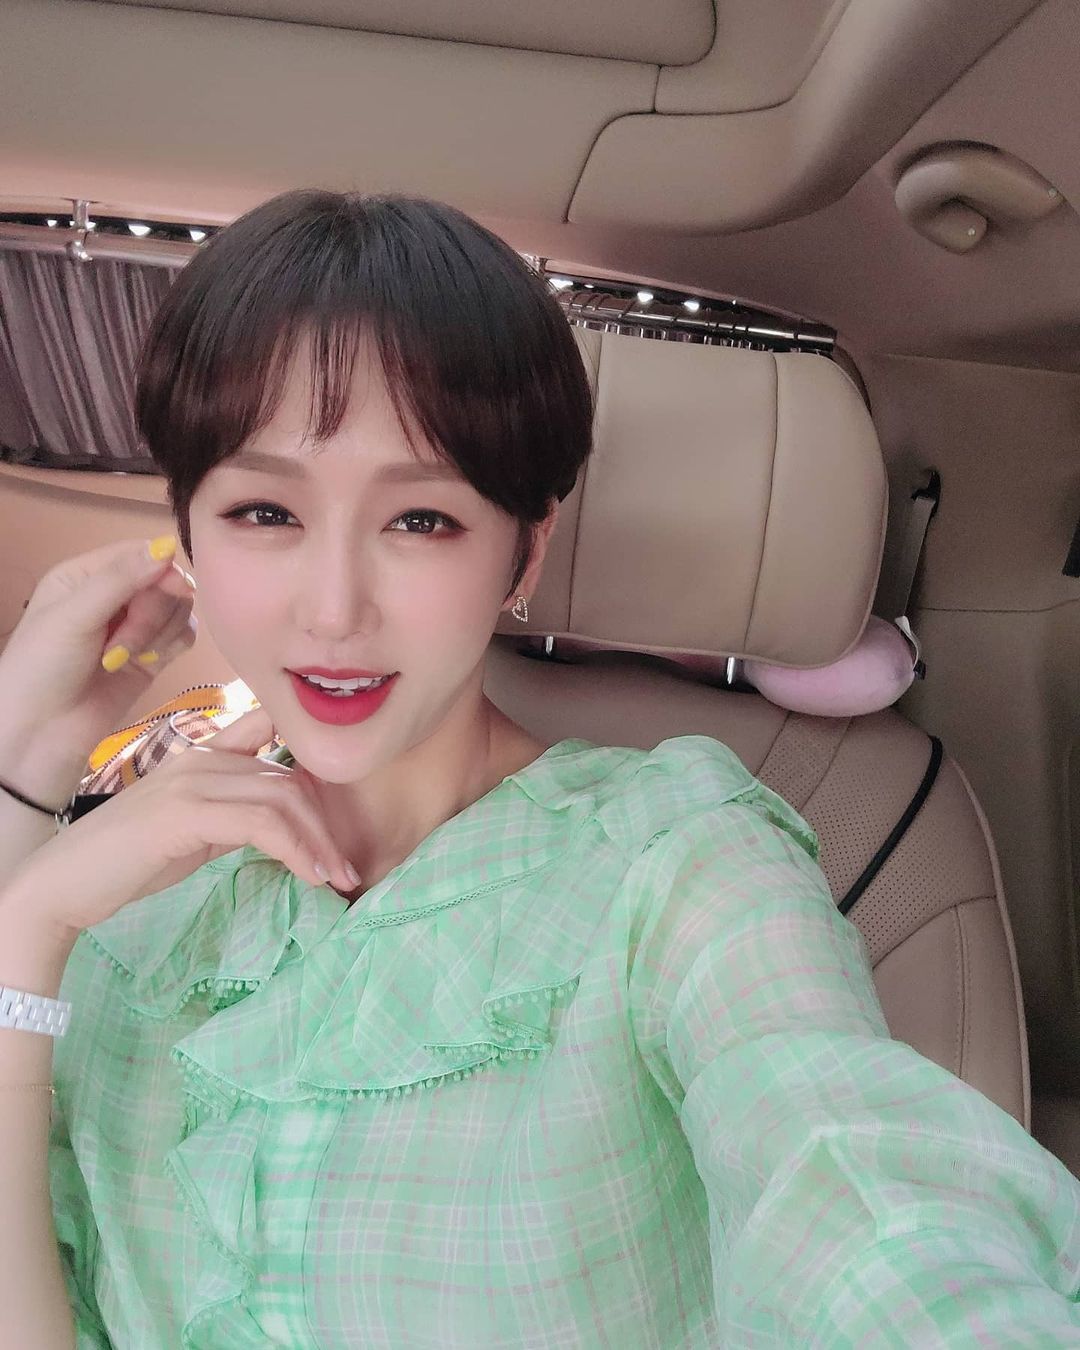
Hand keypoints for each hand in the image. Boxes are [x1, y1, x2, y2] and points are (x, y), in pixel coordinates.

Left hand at [0, 535, 197, 771]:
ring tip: (122, 659)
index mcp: (86, 575)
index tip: (174, 589)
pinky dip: (172, 646)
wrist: (43, 733)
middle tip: (122, 643)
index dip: (161, 568)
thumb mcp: (74, 615)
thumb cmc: (43, 667)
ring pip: (178, 609)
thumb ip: (121, 579)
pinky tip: (147, 662)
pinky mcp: (154, 654)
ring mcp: (136, 626)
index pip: (140, 553)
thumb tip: (168, 544)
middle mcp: (114, 595)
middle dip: (151, 613)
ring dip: (157, 634)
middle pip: (165, 582)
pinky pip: (185, 635)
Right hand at [10, 705, 359, 938]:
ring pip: (283, 798)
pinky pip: (262, 824)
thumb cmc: (128, 862)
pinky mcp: (186, 811)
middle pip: (291, 777)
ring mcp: (193, 779)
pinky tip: (309, 876)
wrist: (66, 884)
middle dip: (327, 824)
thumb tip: (282, 829)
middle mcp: (203, 755)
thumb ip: (236, 818)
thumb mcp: (196, 831)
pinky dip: (295, 850)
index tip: (335, 824)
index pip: (277, 739)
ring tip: (336, 878)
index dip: (315, 775)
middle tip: (347, 869)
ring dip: (318, 842)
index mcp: (206, 753)